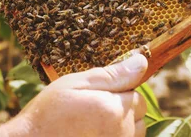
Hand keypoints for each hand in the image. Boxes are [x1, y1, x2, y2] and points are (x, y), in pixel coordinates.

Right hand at [0, 54, 147, 136]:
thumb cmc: (49, 113)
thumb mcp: (75, 84)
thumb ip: (112, 75)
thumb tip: (141, 61)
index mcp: (114, 110)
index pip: (138, 96)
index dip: (120, 91)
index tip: (98, 94)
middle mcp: (121, 134)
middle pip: (139, 117)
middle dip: (122, 110)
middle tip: (93, 109)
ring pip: (133, 134)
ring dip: (119, 128)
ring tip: (91, 125)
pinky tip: (89, 134)